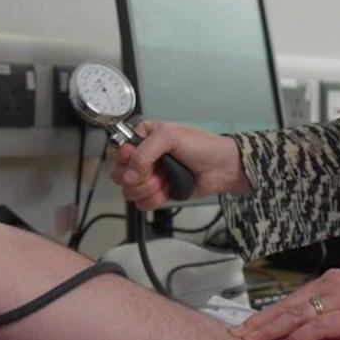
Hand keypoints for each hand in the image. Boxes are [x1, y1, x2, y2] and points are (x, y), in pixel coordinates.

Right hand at [108, 121, 246, 209]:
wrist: (222, 168)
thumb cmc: (202, 146)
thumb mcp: (170, 136)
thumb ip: (145, 151)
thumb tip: (130, 173)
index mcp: (143, 136)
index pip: (116, 150)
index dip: (124, 160)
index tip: (136, 161)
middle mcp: (142, 156)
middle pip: (118, 173)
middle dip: (136, 178)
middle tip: (154, 173)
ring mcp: (149, 175)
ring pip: (129, 191)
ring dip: (148, 189)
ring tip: (164, 181)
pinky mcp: (157, 192)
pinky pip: (141, 203)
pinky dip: (153, 200)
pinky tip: (166, 191)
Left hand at [235, 270, 339, 339]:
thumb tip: (323, 328)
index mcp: (337, 281)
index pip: (296, 297)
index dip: (271, 311)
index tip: (252, 323)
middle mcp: (336, 284)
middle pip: (290, 303)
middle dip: (262, 319)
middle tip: (240, 332)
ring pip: (298, 313)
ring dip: (272, 328)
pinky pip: (319, 327)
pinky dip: (299, 337)